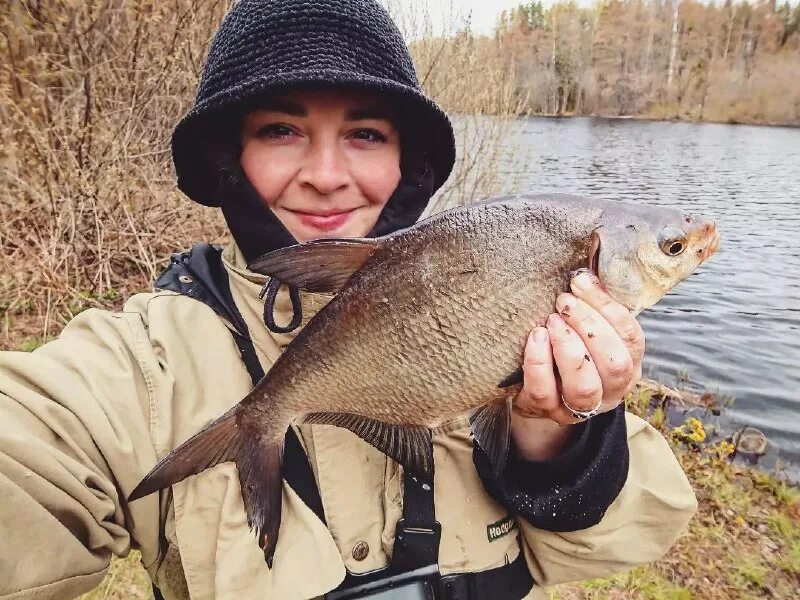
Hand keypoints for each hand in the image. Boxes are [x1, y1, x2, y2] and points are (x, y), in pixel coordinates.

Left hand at [510, 271, 644, 459]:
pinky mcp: (546, 410)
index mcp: (628, 365)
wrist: (535, 390)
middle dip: (590, 327)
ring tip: (551, 321)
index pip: (631, 338)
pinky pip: (545, 390)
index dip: (608, 307)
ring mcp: (579, 406)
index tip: (581, 282)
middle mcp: (610, 391)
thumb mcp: (586, 330)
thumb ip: (592, 307)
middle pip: (614, 364)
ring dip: (569, 348)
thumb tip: (586, 272)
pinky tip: (535, 337)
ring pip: (584, 386)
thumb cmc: (566, 348)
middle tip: (564, 302)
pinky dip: (539, 361)